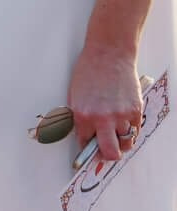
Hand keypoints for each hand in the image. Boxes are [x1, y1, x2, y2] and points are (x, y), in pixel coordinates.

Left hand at [68, 41, 145, 163]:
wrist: (108, 55)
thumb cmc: (89, 72)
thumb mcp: (75, 97)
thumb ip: (81, 119)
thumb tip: (86, 137)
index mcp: (82, 115)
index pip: (85, 144)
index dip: (87, 148)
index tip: (89, 151)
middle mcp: (102, 119)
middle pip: (110, 153)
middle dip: (107, 155)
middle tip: (105, 151)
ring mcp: (121, 116)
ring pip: (126, 144)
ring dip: (121, 142)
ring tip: (116, 133)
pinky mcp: (135, 111)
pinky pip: (135, 131)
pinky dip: (130, 130)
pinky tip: (123, 121)